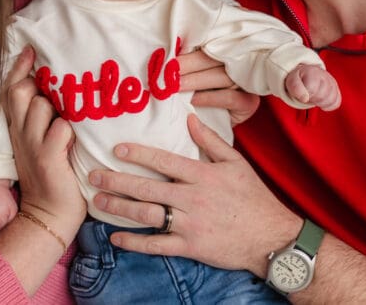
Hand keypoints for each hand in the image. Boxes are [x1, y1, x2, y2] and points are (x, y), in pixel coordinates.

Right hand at [2, 46, 85, 240]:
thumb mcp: (39, 141)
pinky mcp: (47, 158)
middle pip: (21, 91)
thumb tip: (54, 87)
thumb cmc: (53, 173)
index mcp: (18, 128)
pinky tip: (76, 142)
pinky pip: (61, 129)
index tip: (31, 49)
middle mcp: (21, 133)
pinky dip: (71, 131)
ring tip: (70, 122)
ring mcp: (32, 145)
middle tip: (58, 89)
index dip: (18, 67)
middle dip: (38, 83)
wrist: (49, 213)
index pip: (10, 89)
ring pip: (41, 105)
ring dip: (59, 108)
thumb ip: (41, 116)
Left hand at [89, 113, 299, 275]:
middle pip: (147, 188)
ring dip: (119, 208)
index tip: (116, 150)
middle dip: (116, 181)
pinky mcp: (191, 247)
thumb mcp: (236, 162)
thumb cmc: (254, 197)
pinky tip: (115, 239)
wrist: (271, 237)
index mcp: (202, 175)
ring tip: (98, 202)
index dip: (138, 155)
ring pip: (147, 215)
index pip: (164, 161)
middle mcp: (192, 198)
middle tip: (93, 176)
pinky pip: (157, 245)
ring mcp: (190, 224)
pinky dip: (134, 243)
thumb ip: (211, 140)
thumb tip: (190, 118)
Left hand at [177, 50, 259, 124]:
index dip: (191, 48)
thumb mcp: (193, 75)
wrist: (211, 126)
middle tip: (169, 70)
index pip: (211, 45)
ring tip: (177, 86)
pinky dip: (209, 98)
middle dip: (189, 63)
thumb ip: (188, 64)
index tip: (171, 54)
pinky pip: (229, 97)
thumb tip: (171, 53)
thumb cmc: (198, 96)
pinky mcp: (249, 103)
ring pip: (223, 76)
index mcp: (228, 52)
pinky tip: (193, 100)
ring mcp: (247, 84)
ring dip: (196, 81)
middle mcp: (241, 65)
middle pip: (216, 58)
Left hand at [284, 63, 341, 110]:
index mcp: (313, 71)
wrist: (307, 74)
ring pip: (331, 100)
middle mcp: (325, 76)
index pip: (312, 89)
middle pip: (322, 96)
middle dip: (312, 98)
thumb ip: (295, 87)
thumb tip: (305, 98)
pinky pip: (336, 103)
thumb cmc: (299, 78)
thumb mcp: (292, 80)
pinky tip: (321, 102)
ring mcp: (332, 83)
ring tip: (314, 97)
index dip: (305, 94)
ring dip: (320, 102)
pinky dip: (328, 105)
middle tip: (308, 94)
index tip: (302, 91)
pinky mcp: (337, 90)